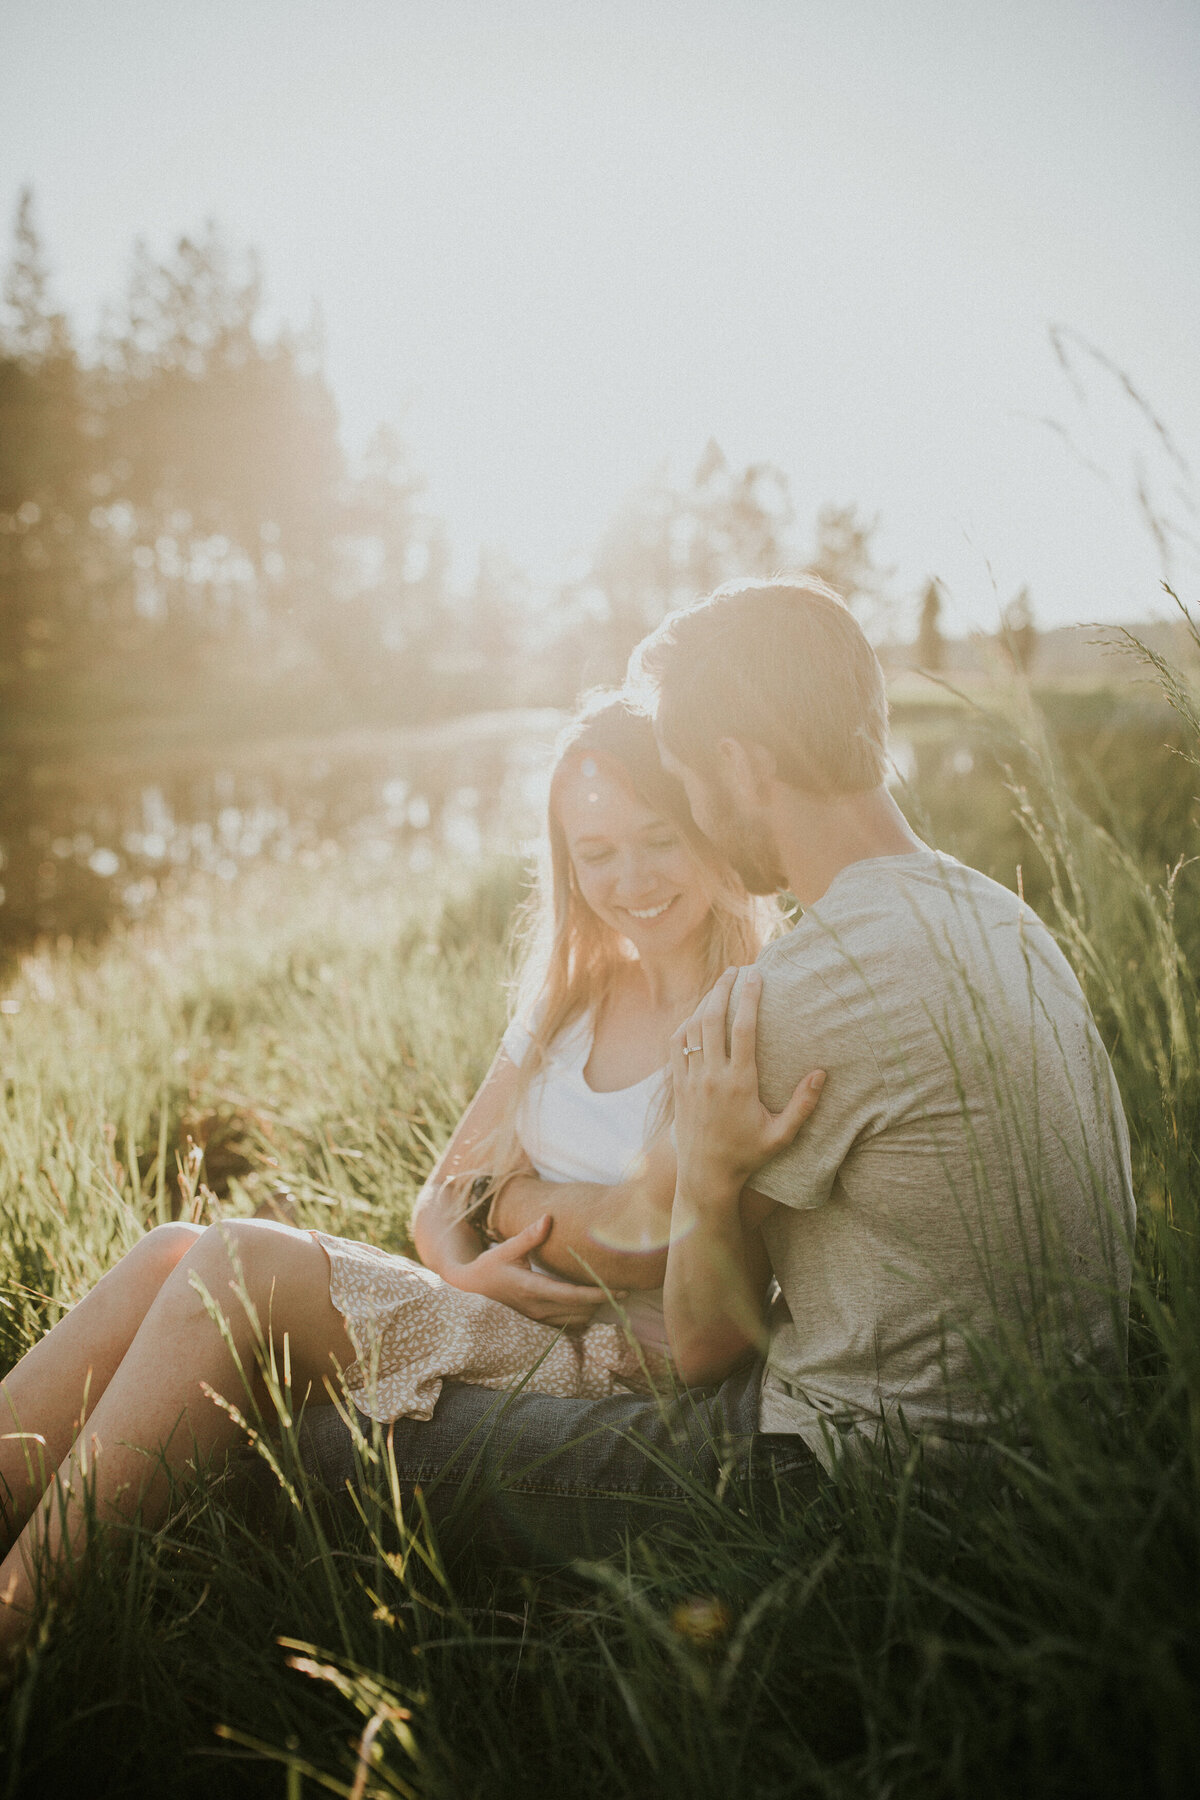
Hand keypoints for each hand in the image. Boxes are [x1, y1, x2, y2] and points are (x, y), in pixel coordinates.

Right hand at [447, 1215, 615, 1326]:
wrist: (471, 1289)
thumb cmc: (489, 1267)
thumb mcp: (505, 1249)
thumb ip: (528, 1236)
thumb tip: (548, 1218)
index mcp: (532, 1289)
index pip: (572, 1296)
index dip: (597, 1294)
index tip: (620, 1289)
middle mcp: (537, 1308)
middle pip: (580, 1310)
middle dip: (602, 1301)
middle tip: (624, 1287)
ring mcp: (537, 1318)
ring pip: (576, 1320)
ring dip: (593, 1308)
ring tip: (609, 1292)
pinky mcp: (537, 1322)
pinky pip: (567, 1324)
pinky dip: (582, 1314)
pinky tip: (590, 1302)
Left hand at [671, 967, 825, 1202]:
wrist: (706, 1174)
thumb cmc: (748, 1154)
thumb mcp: (782, 1134)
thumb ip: (803, 1104)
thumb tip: (822, 1073)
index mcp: (739, 1083)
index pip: (743, 1029)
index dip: (750, 998)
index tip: (757, 975)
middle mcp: (711, 1076)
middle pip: (713, 1019)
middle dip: (723, 988)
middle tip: (735, 969)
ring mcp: (690, 1079)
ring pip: (692, 1028)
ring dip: (704, 1002)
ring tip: (719, 985)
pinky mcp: (677, 1085)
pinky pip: (676, 1044)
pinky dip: (686, 1024)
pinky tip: (697, 1015)